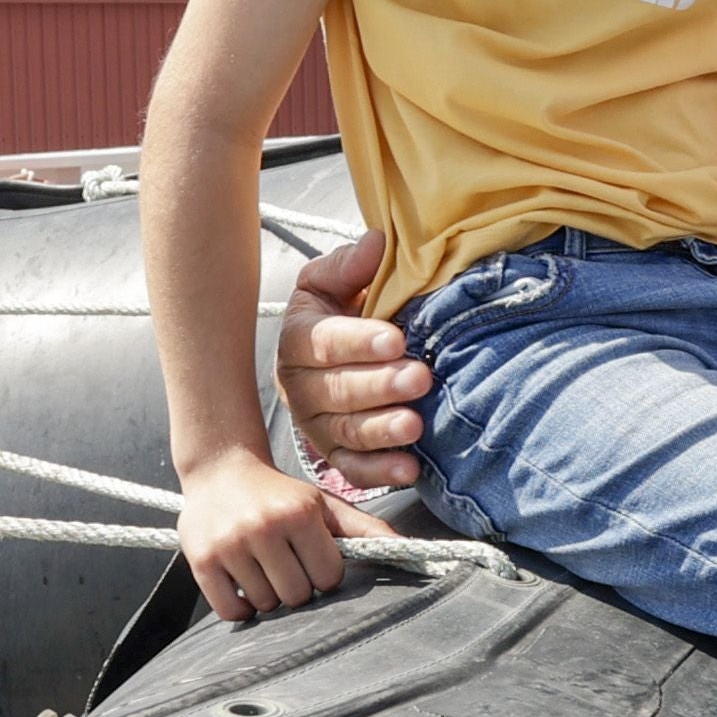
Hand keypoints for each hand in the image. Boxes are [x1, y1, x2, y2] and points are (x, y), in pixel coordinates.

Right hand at [177, 448, 352, 622]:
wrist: (220, 469)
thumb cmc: (280, 494)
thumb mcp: (322, 504)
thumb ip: (364, 528)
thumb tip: (403, 549)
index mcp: (299, 513)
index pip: (328, 577)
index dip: (322, 573)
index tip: (310, 558)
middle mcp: (264, 527)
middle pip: (297, 595)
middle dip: (296, 586)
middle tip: (285, 564)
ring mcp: (230, 545)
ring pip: (265, 604)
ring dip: (268, 595)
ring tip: (262, 567)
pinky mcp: (201, 561)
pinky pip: (231, 611)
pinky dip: (240, 607)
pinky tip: (244, 583)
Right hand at [272, 233, 431, 469]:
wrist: (343, 347)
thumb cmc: (344, 310)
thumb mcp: (338, 280)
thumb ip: (352, 265)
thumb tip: (377, 244)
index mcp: (297, 337)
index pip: (322, 342)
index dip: (357, 342)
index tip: (394, 339)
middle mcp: (299, 385)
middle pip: (335, 391)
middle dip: (379, 386)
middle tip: (418, 377)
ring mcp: (316, 424)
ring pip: (344, 432)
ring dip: (382, 430)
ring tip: (415, 423)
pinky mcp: (335, 453)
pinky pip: (353, 468)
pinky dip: (380, 472)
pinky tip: (409, 468)